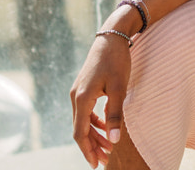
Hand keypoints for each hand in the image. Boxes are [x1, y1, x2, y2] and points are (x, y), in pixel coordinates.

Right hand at [70, 33, 132, 168]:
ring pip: (82, 121)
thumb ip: (115, 114)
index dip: (87, 150)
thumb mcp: (119, 88)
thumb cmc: (116, 61)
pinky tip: (106, 128)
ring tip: (109, 147)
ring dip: (94, 135)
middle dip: (92, 146)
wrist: (111, 37)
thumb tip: (115, 139)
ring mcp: (78, 92)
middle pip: (80, 129)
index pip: (80, 132)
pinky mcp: (84, 88)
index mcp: (82, 98)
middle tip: (106, 160)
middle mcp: (76, 96)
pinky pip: (86, 112)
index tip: (96, 164)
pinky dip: (95, 122)